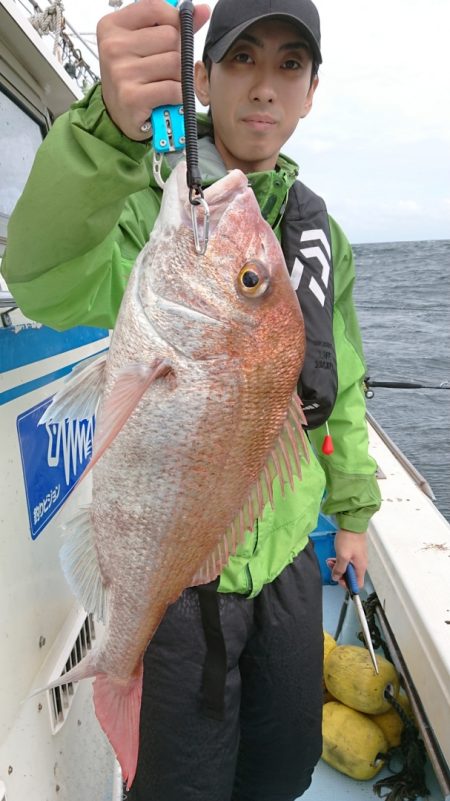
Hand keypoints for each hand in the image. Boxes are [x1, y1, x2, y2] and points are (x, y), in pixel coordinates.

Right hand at [97, 0, 210, 140]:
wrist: (119, 116)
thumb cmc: (134, 78)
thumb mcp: (145, 45)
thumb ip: (173, 25)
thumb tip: (202, 11)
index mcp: (113, 26)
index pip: (154, 7)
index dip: (173, 19)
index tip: (174, 33)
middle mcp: (113, 47)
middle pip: (170, 37)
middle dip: (177, 54)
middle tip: (164, 70)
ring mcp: (122, 72)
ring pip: (175, 63)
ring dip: (178, 77)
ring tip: (164, 84)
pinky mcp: (132, 97)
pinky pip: (174, 88)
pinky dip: (177, 96)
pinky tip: (166, 98)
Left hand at [327, 529, 367, 588]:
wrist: (352, 524)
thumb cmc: (349, 539)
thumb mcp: (342, 556)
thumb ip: (339, 569)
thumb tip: (336, 578)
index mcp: (360, 567)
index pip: (357, 584)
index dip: (347, 584)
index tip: (338, 579)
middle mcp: (361, 564)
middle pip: (351, 576)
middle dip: (340, 574)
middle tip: (332, 568)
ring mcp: (357, 557)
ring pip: (348, 568)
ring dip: (338, 566)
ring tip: (330, 561)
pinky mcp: (354, 551)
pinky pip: (347, 560)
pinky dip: (340, 560)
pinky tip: (333, 557)